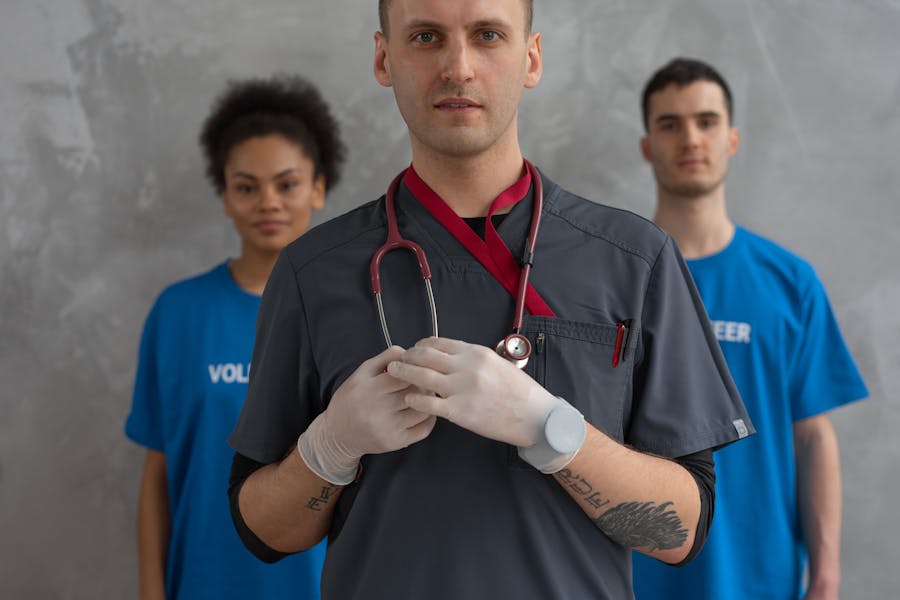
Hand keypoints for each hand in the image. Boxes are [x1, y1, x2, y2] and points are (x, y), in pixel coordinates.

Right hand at [298, 346, 435, 484]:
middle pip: (414, 391)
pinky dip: (429, 418)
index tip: (417, 367)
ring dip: (428, 400)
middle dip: (423, 383)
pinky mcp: (395, 443)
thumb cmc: (351, 399)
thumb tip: (409, 352)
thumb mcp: (361, 373)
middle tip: (425, 380)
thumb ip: (384, 358)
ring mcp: (387, 429)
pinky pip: (424, 429)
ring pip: (423, 410)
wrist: (337, 434)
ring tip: (424, 394)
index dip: (414, 368)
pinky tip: (423, 411)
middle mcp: (376, 410)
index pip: (403, 374)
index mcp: (367, 389)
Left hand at [386, 337, 558, 447]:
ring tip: (392, 373)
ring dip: (403, 373)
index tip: (412, 350)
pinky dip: (414, 399)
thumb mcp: (498, 364)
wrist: (535, 417)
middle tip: (396, 361)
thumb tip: (453, 355)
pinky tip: (408, 399)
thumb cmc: (519, 392)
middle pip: (425, 355)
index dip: (420, 345)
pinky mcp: (460, 411)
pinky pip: (428, 403)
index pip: (438, 343)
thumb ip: (474, 359)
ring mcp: (462, 389)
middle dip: (406, 356)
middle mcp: (466, 367)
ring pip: (422, 376)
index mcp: (476, 353)